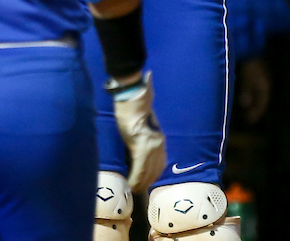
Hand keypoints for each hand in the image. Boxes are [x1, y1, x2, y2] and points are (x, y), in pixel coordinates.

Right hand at [111, 73, 165, 192]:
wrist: (133, 100)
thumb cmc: (136, 109)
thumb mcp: (145, 126)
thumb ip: (146, 138)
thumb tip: (141, 149)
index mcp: (159, 139)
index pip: (159, 164)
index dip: (152, 175)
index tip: (146, 183)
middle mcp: (159, 145)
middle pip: (155, 170)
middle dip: (146, 181)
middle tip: (138, 190)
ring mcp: (151, 147)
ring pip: (147, 172)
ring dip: (140, 182)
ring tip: (133, 190)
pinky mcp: (142, 148)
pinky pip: (139, 169)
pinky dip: (134, 178)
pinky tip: (129, 185)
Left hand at [236, 58, 271, 124]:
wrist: (253, 49)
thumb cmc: (250, 64)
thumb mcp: (248, 78)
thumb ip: (247, 91)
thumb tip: (245, 104)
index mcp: (265, 86)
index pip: (262, 103)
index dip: (256, 113)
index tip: (250, 120)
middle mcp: (266, 83)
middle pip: (262, 100)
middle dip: (255, 109)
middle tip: (249, 118)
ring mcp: (263, 79)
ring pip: (259, 94)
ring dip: (254, 102)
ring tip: (247, 108)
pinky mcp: (259, 74)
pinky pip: (257, 89)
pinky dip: (252, 95)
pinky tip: (246, 96)